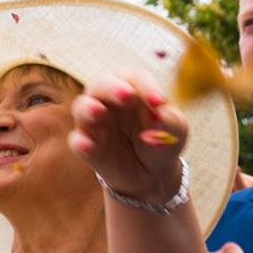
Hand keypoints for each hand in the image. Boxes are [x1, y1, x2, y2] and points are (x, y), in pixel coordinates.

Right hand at [69, 69, 189, 207]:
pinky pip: (77, 141)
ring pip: (81, 107)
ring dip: (89, 108)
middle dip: (111, 87)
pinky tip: (88, 146)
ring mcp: (94, 123)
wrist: (152, 175)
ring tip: (99, 112)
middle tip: (126, 95)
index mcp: (133, 89)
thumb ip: (168, 120)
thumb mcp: (175, 131)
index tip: (158, 102)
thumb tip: (156, 114)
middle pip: (100, 84)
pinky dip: (80, 142)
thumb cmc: (163, 141)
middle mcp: (108, 101)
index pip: (134, 78)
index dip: (146, 86)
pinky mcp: (86, 145)